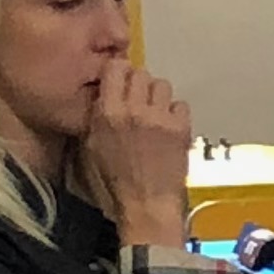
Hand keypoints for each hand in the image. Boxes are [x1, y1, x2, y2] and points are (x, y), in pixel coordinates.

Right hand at [86, 63, 196, 246]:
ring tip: (156, 114)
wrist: (147, 204)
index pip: (115, 68)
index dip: (120, 72)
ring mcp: (159, 118)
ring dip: (158, 97)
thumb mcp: (92, 146)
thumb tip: (104, 93)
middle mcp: (133, 110)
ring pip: (162, 85)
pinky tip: (170, 128)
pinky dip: (176, 113)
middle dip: (140, 84)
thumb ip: (98, 115)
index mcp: (107, 113)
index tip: (122, 81)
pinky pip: (181, 104)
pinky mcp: (181, 128)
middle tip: (140, 101)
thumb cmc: (116, 181)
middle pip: (141, 73)